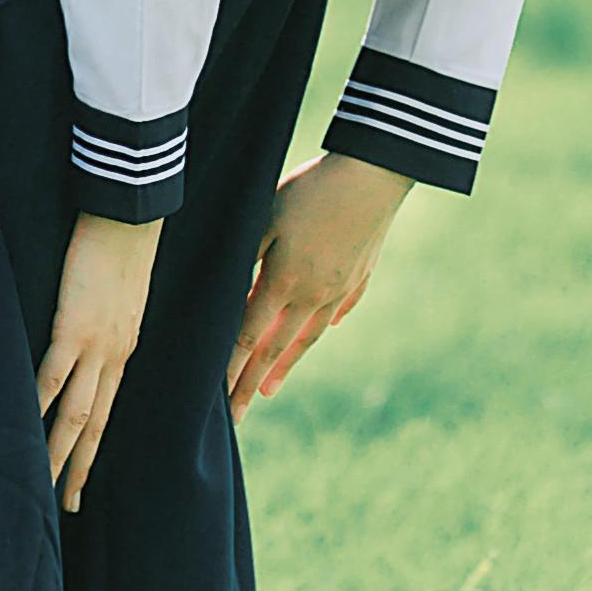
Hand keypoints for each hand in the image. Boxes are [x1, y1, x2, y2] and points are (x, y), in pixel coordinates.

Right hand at [36, 210, 158, 514]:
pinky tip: (25, 429)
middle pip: (94, 425)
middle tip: (67, 507)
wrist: (133, 213)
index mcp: (125, 349)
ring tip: (45, 483)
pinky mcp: (75, 325)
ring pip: (76, 411)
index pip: (107, 411)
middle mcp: (115, 355)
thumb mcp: (120, 293)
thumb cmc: (122, 244)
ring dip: (60, 452)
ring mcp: (96, 344)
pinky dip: (39, 405)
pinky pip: (54, 374)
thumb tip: (83, 334)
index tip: (82, 482)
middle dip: (81, 468)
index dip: (95, 450)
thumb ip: (103, 321)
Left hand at [230, 151, 403, 410]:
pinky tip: (322, 333)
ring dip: (286, 364)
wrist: (374, 176)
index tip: (217, 399)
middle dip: (252, 382)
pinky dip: (327, 325)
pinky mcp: (361, 274)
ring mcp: (340, 288)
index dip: (231, 368)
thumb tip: (226, 294)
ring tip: (270, 387)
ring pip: (308, 336)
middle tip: (237, 414)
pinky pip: (340, 309)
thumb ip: (244, 258)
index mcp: (283, 282)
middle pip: (276, 348)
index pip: (248, 337)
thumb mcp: (263, 218)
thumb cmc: (310, 191)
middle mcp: (313, 295)